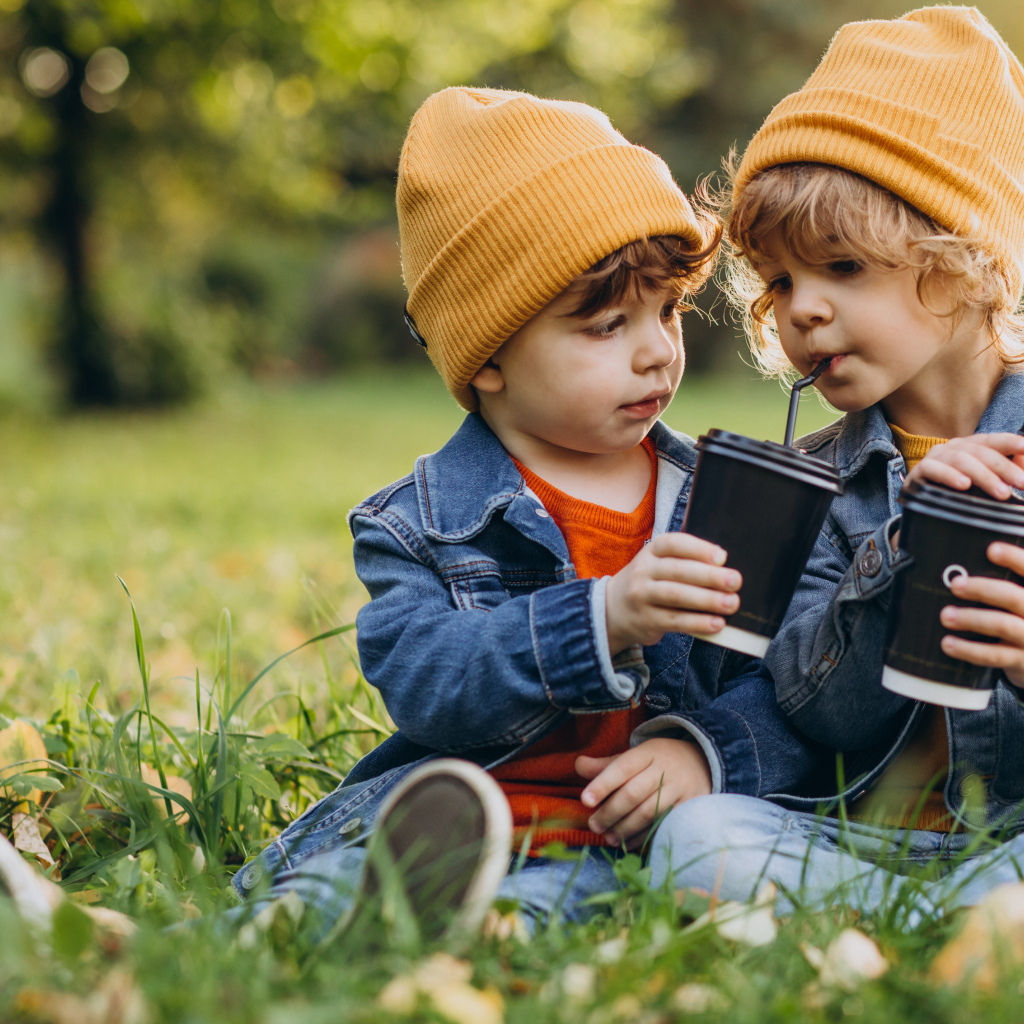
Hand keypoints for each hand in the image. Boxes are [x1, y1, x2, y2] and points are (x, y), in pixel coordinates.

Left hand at [575, 738, 711, 850]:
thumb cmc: (659, 762)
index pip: (622, 767)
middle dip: (610, 811)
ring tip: (608, 837)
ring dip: (625, 828)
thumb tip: (578, 766)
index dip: (602, 784)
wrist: (704, 762)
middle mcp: (666, 768)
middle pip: (633, 793)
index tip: (584, 800)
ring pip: (649, 812)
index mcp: (648, 752)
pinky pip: (663, 825)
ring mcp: (680, 788)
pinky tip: (628, 843)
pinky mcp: (691, 807)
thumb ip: (607, 765)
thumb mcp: (636, 756)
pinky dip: (644, 836)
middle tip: (593, 825)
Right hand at [605, 532, 740, 654]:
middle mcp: (643, 571)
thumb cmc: (650, 583)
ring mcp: (641, 596)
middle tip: (735, 581)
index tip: (722, 556)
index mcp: (651, 551)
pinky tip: (717, 623)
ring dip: (707, 600)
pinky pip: (675, 621)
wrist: (613, 609)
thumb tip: (726, 568)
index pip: (673, 544)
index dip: (698, 548)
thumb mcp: (658, 564)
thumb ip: (685, 562)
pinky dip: (698, 623)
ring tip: (731, 603)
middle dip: (709, 576)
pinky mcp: (646, 620)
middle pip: (678, 571)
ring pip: (676, 596)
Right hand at [906, 433, 1023, 499]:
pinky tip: (964, 485)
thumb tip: (1023, 463)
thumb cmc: (959, 495)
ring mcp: (934, 458)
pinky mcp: (917, 472)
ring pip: (960, 459)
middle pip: (980, 451)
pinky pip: (933, 469)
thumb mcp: (986, 484)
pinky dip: (949, 475)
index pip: (992, 440)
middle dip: (1003, 467)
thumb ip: (1006, 474)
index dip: (1009, 442)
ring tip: (1002, 493)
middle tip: (1022, 483)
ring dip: (983, 475)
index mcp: (970, 447)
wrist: (923, 509)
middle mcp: (952, 448)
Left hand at [939, 541, 1023, 687]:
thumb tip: (961, 570)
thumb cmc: (1020, 620)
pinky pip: (995, 655)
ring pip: (1003, 625)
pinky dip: (969, 649)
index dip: (1015, 558)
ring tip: (945, 615)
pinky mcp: (1023, 661)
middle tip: (956, 585)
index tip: (991, 549)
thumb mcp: (1017, 597)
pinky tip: (948, 643)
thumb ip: (1002, 585)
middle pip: (1014, 598)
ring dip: (971, 619)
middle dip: (984, 589)